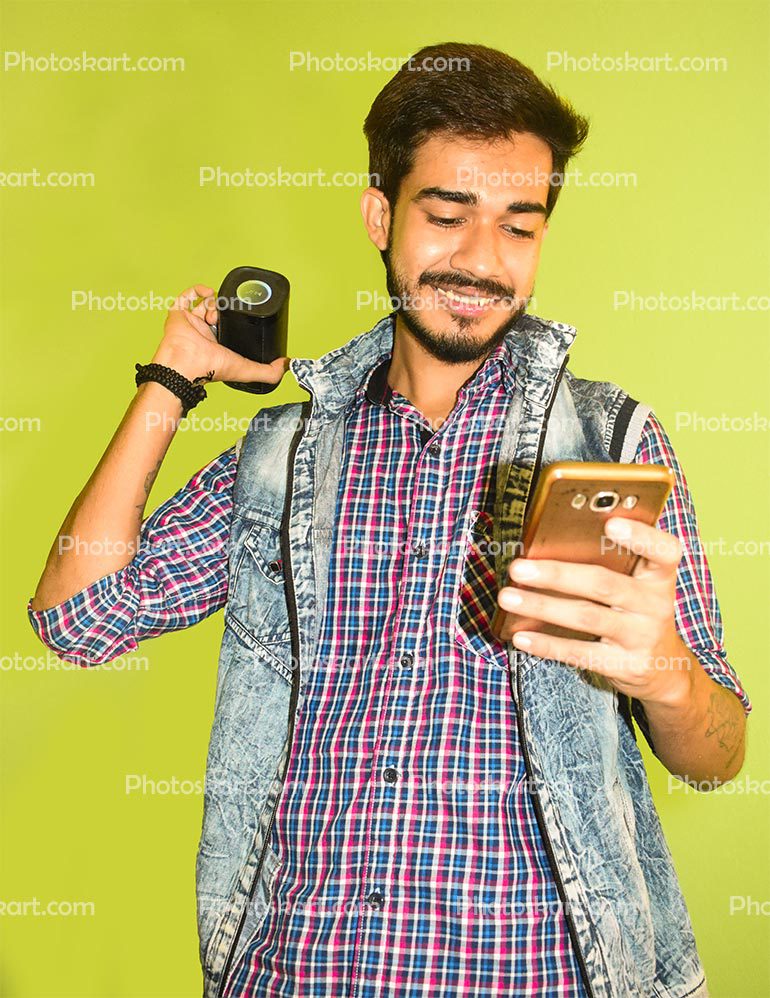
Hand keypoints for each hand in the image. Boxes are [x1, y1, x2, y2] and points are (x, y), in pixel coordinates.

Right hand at [151, 284, 290, 385]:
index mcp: (217, 345)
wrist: (186, 362)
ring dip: (215, 304)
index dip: (238, 320)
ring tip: (216, 313)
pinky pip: (187, 296)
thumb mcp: (246, 370)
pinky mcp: (178, 314)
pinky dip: (198, 290)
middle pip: (219, 312)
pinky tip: (208, 293)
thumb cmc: (210, 368)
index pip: (230, 327)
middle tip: (228, 315)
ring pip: (205, 304)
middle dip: (226, 311)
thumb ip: (268, 372)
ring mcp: (191, 322)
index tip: (244, 318)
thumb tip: (285, 365)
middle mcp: (203, 333)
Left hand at [495, 517, 691, 706]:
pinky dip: (547, 645)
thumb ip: (612, 564)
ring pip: (586, 617)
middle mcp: (655, 604)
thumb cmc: (638, 612)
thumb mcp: (638, 586)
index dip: (641, 535)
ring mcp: (641, 637)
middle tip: (518, 567)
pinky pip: (580, 653)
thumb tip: (550, 543)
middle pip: (604, 584)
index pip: (664, 550)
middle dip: (556, 574)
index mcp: (658, 577)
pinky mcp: (624, 665)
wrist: (665, 668)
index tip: (610, 523)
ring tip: (508, 597)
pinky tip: (521, 636)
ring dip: (541, 606)